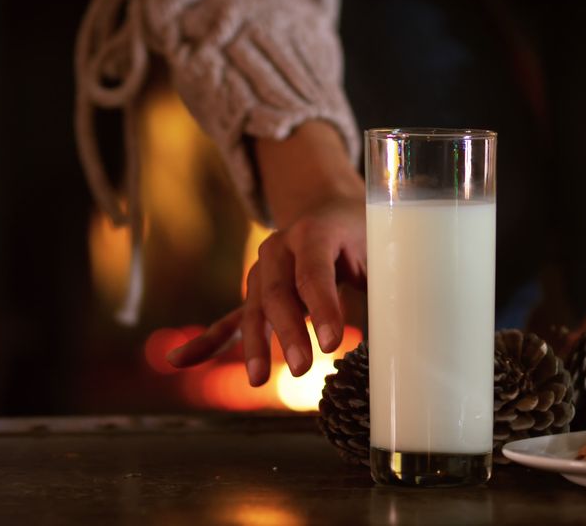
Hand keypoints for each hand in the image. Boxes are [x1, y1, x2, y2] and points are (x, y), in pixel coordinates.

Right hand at [166, 121, 365, 385]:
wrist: (329, 206)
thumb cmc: (364, 233)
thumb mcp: (379, 247)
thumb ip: (384, 283)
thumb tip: (406, 332)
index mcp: (315, 231)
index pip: (314, 271)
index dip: (322, 307)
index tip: (332, 342)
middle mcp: (279, 247)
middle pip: (278, 292)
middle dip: (287, 332)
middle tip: (302, 368)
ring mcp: (263, 269)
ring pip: (254, 308)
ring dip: (255, 344)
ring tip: (261, 380)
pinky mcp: (256, 291)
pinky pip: (230, 317)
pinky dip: (209, 341)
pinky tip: (179, 362)